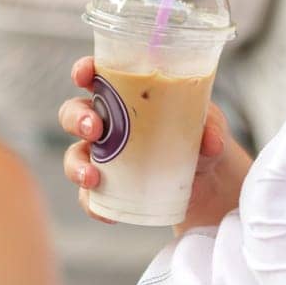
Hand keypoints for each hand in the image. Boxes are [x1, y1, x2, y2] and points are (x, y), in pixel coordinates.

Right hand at [59, 56, 250, 233]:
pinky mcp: (108, 188)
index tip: (85, 75)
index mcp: (124, 95)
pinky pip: (89, 197)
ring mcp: (103, 157)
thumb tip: (210, 142)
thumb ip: (211, 128)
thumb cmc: (198, 135)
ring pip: (74, 156)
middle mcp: (107, 123)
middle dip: (76, 119)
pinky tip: (106, 213)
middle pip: (73, 114)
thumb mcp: (209, 125)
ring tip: (92, 177)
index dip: (83, 71)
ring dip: (75, 166)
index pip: (95, 76)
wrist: (207, 178)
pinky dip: (92, 204)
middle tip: (94, 128)